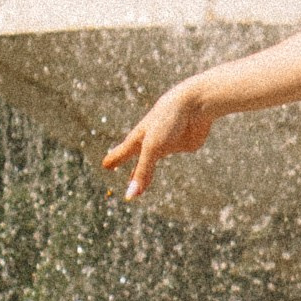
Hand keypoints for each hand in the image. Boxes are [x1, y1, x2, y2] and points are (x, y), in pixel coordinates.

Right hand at [102, 82, 220, 202]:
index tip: (105, 165)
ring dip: (148, 166)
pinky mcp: (185, 144)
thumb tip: (131, 196)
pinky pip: (178, 150)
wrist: (195, 105)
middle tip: (119, 172)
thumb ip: (143, 172)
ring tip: (142, 176)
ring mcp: (168, 143)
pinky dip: (175, 150)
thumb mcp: (152, 148)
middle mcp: (151, 141)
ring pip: (156, 158)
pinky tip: (177, 145)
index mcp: (139, 138)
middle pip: (138, 158)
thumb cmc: (168, 121)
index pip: (122, 153)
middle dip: (130, 168)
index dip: (114, 159)